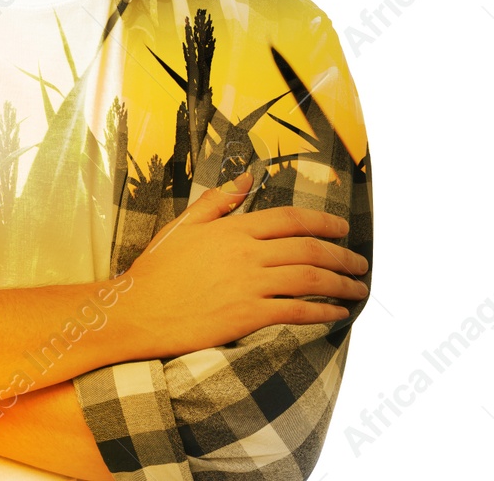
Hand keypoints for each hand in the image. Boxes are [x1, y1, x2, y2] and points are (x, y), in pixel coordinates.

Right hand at [120, 171, 369, 359]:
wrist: (133, 312)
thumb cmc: (156, 270)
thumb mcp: (184, 225)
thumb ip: (219, 200)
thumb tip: (246, 176)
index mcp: (235, 229)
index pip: (292, 219)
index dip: (324, 222)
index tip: (343, 229)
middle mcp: (248, 253)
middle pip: (309, 249)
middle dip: (342, 256)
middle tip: (360, 264)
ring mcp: (248, 285)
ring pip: (309, 279)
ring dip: (341, 284)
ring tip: (358, 289)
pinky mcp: (246, 317)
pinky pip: (295, 312)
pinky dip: (322, 312)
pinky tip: (337, 315)